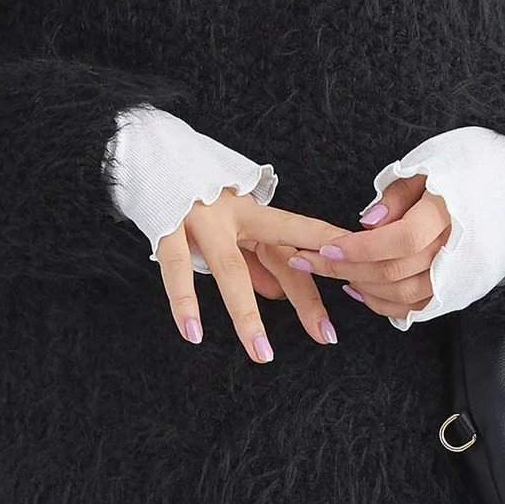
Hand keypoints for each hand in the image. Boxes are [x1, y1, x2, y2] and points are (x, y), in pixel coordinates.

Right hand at [155, 187, 351, 363]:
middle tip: (327, 336)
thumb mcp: (229, 220)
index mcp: (253, 209)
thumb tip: (281, 294)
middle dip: (305, 297)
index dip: (329, 251)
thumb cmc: (190, 190)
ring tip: (262, 354)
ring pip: (230, 271)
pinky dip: (185, 303)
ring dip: (247, 315)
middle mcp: (234, 211)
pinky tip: (193, 333)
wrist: (143, 149)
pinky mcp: (167, 225)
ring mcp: (201, 218)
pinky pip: (178, 269)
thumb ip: (253, 258)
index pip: (300, 233)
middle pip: (279, 257)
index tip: (361, 271)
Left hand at [280, 173, 450, 321]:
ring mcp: (460, 276)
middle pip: (395, 270)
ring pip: (403, 294)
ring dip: (362, 287)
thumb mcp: (428, 168)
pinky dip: (384, 304)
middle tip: (308, 260)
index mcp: (450, 214)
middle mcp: (458, 251)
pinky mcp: (458, 291)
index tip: (327, 246)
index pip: (402, 240)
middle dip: (345, 268)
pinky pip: (416, 308)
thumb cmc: (463, 174)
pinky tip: (359, 289)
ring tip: (334, 271)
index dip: (361, 248)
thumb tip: (366, 224)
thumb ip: (397, 195)